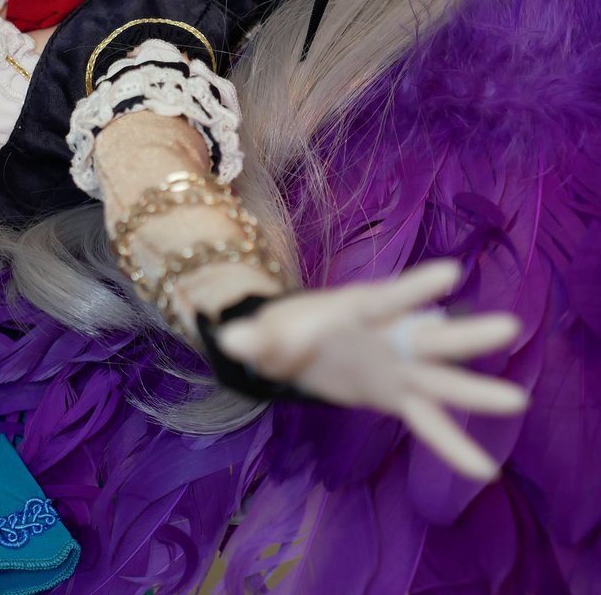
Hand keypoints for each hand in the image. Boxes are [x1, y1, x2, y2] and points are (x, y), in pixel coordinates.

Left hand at [216, 260, 526, 479]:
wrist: (292, 343)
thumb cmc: (281, 327)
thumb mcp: (264, 332)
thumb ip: (254, 338)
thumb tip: (226, 338)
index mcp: (358, 310)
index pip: (390, 298)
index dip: (418, 287)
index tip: (452, 272)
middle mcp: (387, 337)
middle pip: (431, 336)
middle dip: (466, 335)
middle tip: (509, 327)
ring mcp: (396, 368)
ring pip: (441, 380)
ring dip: (476, 391)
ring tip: (517, 401)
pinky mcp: (395, 395)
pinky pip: (428, 422)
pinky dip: (453, 445)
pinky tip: (484, 470)